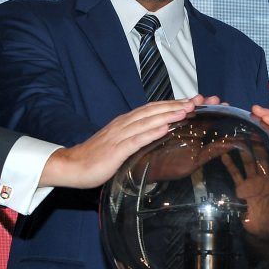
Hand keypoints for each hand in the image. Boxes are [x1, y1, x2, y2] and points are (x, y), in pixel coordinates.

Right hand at [39, 98, 203, 188]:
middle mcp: (124, 125)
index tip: (192, 101)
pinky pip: (136, 140)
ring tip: (185, 111)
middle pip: (153, 111)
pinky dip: (151, 133)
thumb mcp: (120, 143)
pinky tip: (164, 129)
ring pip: (147, 122)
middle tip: (197, 102)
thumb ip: (136, 137)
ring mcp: (120, 136)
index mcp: (126, 122)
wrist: (71, 166)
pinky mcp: (116, 150)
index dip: (173, 104)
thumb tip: (157, 134)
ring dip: (167, 115)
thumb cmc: (97, 157)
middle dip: (176, 105)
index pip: (153, 109)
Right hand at [222, 142, 268, 238]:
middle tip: (253, 125)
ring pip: (249, 161)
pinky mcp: (245, 189)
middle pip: (263, 154)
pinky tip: (224, 156)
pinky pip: (237, 175)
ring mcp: (255, 181)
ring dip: (244, 149)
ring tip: (238, 135)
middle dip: (258, 140)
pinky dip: (231, 166)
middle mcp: (267, 176)